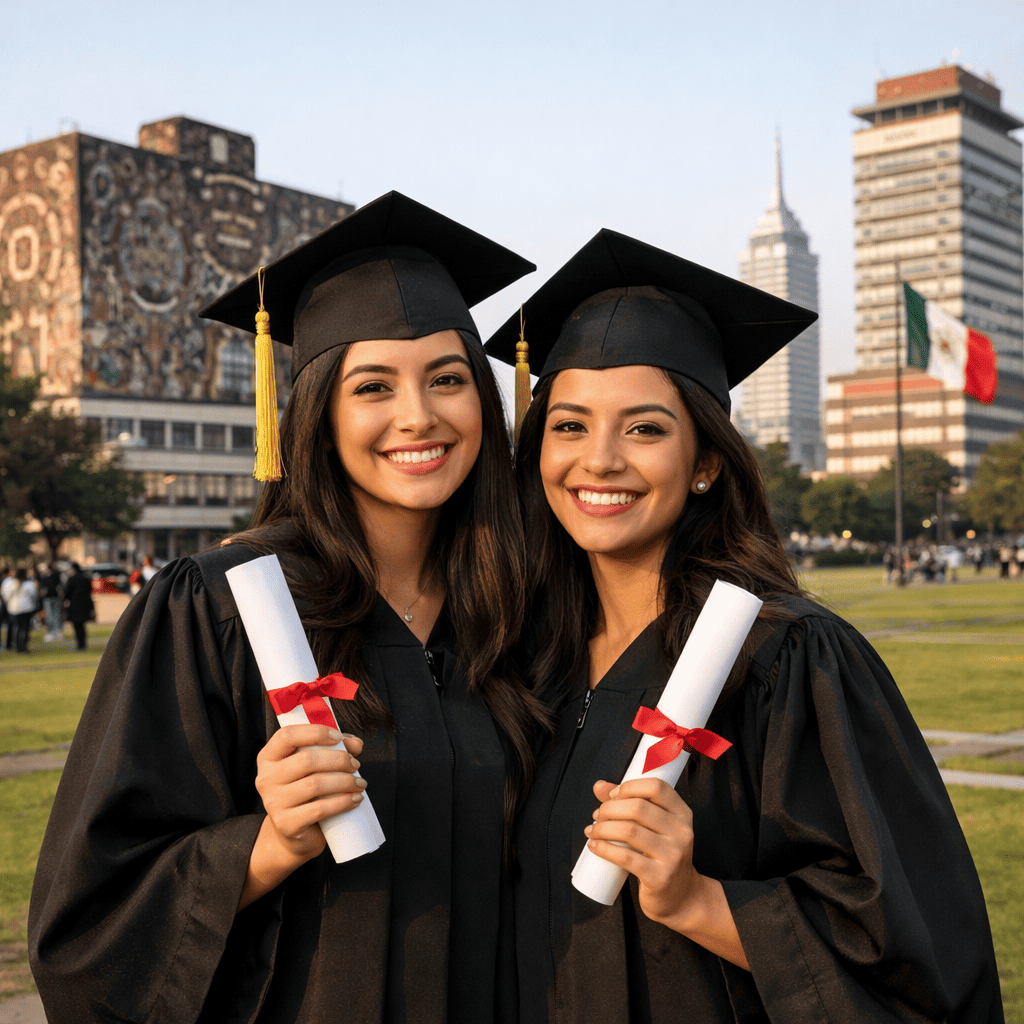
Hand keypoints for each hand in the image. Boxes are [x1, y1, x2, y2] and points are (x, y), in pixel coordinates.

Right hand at [256, 724, 365, 861]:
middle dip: (338, 759)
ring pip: (315, 784)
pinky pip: (319, 809)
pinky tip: (355, 799)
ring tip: (360, 783)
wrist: (294, 833)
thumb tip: (356, 744)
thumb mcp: (315, 765)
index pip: (287, 735)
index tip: (338, 738)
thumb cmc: (306, 791)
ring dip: (345, 781)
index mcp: (269, 758)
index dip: (315, 732)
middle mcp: (266, 779)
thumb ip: (334, 748)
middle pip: (306, 760)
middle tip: (355, 764)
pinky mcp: (286, 824)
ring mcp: (274, 803)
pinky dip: (342, 802)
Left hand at [585, 777, 699, 925]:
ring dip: (603, 828)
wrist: (681, 896)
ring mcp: (673, 855)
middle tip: (597, 815)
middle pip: (638, 807)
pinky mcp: (660, 877)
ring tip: (592, 830)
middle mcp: (682, 832)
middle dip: (609, 808)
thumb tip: (599, 786)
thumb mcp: (655, 826)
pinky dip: (605, 849)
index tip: (612, 795)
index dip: (629, 787)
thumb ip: (629, 802)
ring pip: (629, 831)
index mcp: (682, 813)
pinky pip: (626, 858)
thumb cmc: (662, 855)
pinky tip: (594, 846)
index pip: (656, 787)